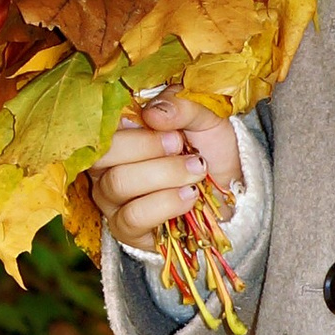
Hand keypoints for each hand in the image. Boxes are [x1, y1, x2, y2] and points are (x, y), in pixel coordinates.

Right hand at [86, 94, 242, 248]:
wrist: (232, 191)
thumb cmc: (209, 150)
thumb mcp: (205, 118)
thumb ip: (182, 106)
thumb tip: (153, 113)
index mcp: (118, 131)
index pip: (103, 124)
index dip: (131, 124)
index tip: (167, 127)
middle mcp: (105, 164)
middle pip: (103, 155)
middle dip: (146, 148)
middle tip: (181, 146)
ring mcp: (110, 198)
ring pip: (118, 183)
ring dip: (163, 175)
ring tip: (195, 171)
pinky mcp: (124, 228)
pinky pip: (132, 217)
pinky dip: (165, 204)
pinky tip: (190, 196)